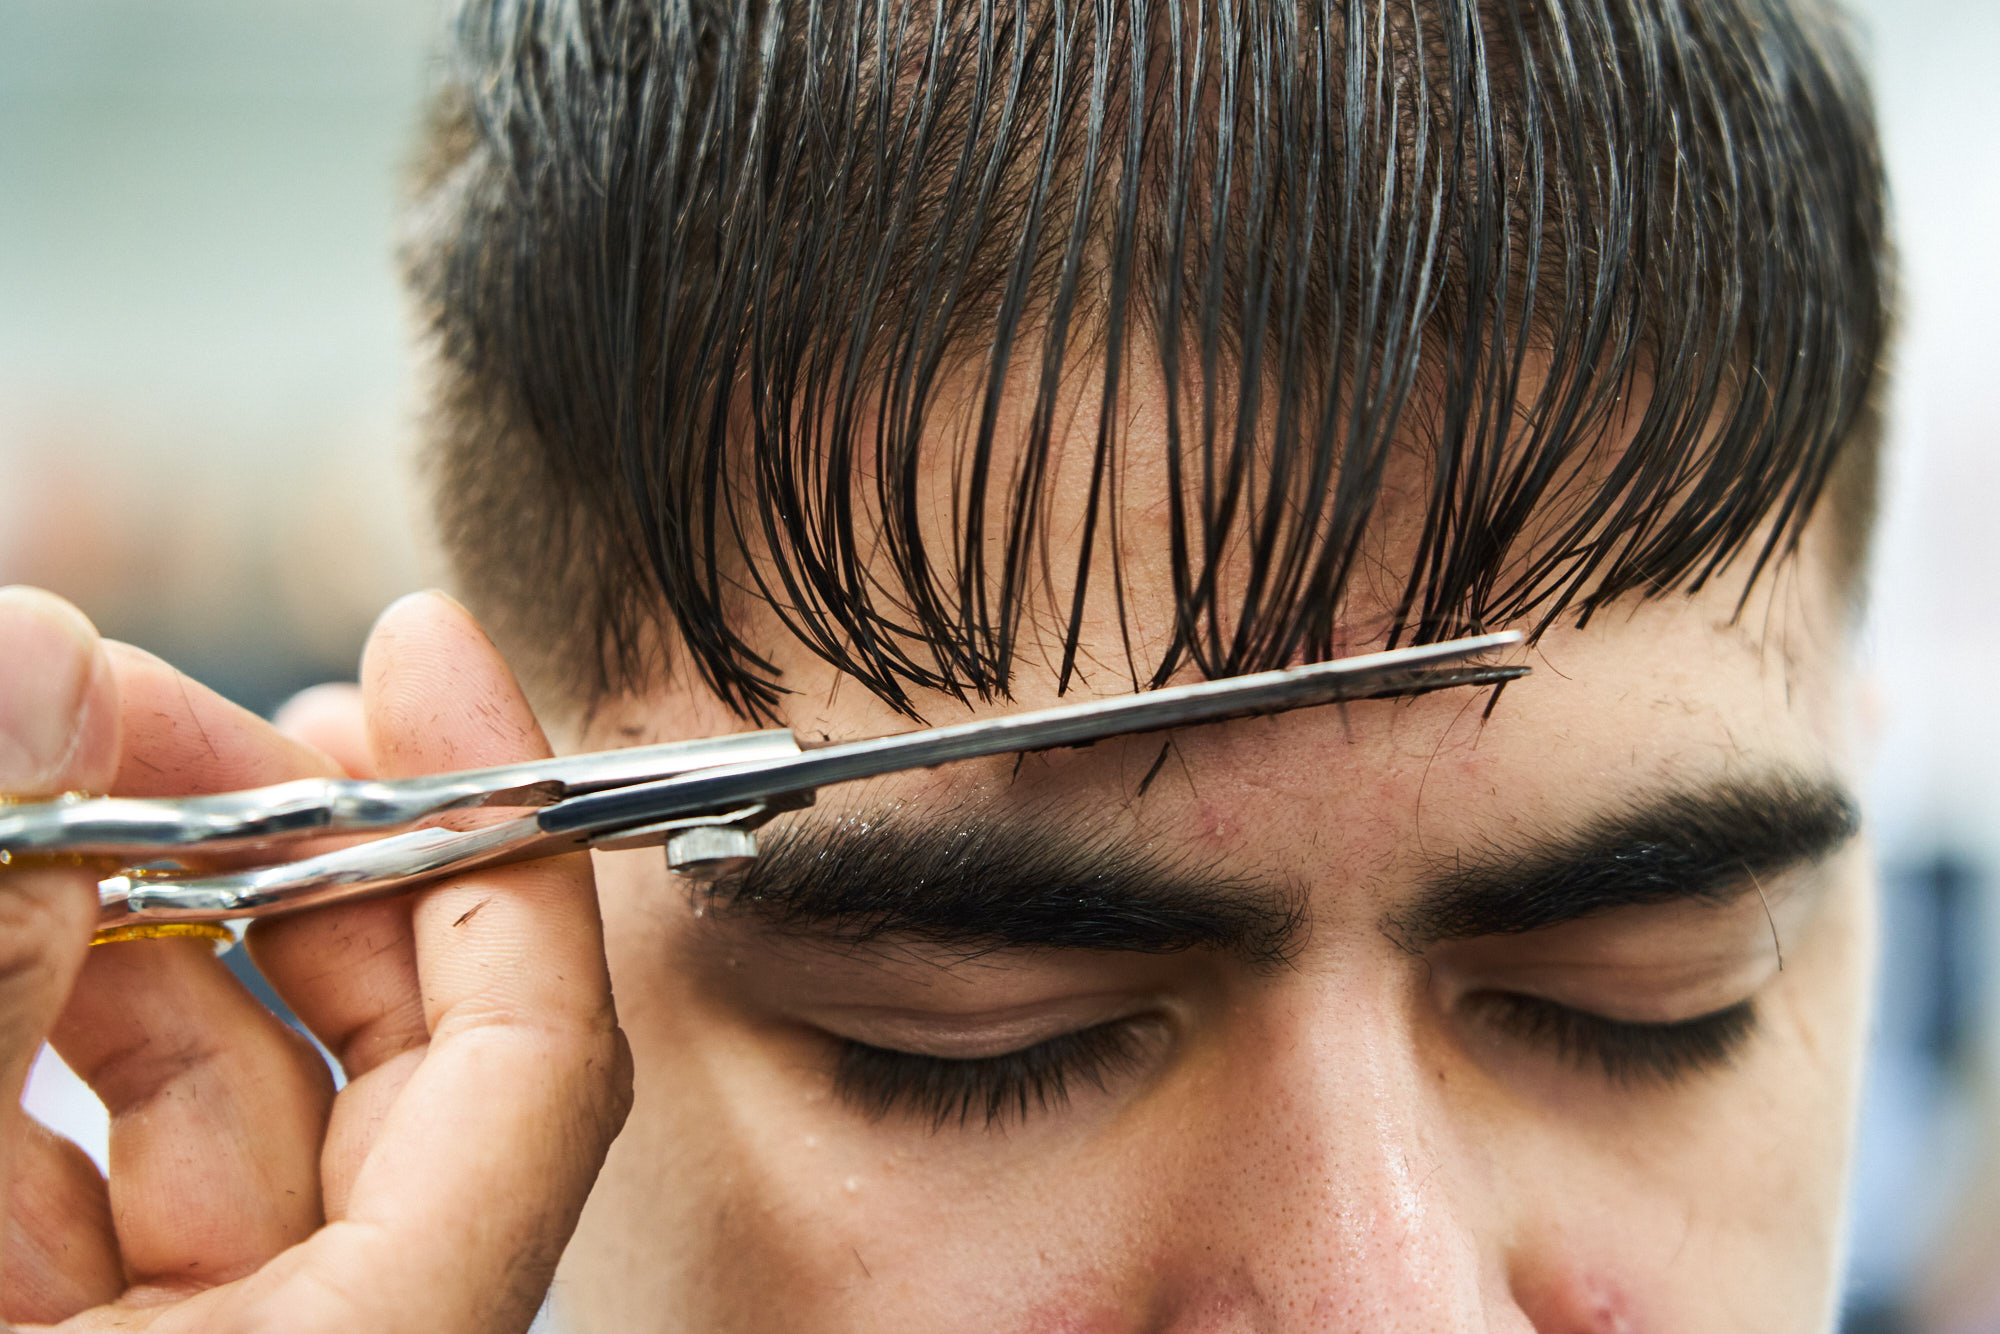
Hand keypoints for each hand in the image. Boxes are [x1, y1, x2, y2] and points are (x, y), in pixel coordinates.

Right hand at [0, 588, 631, 1332]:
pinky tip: (7, 910)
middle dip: (271, 852)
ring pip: (221, 1108)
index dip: (498, 835)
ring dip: (123, 926)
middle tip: (137, 700)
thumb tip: (32, 662)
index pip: (539, 1063)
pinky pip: (107, 1188)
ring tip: (33, 775)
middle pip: (388, 1059)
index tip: (427, 650)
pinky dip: (44, 1048)